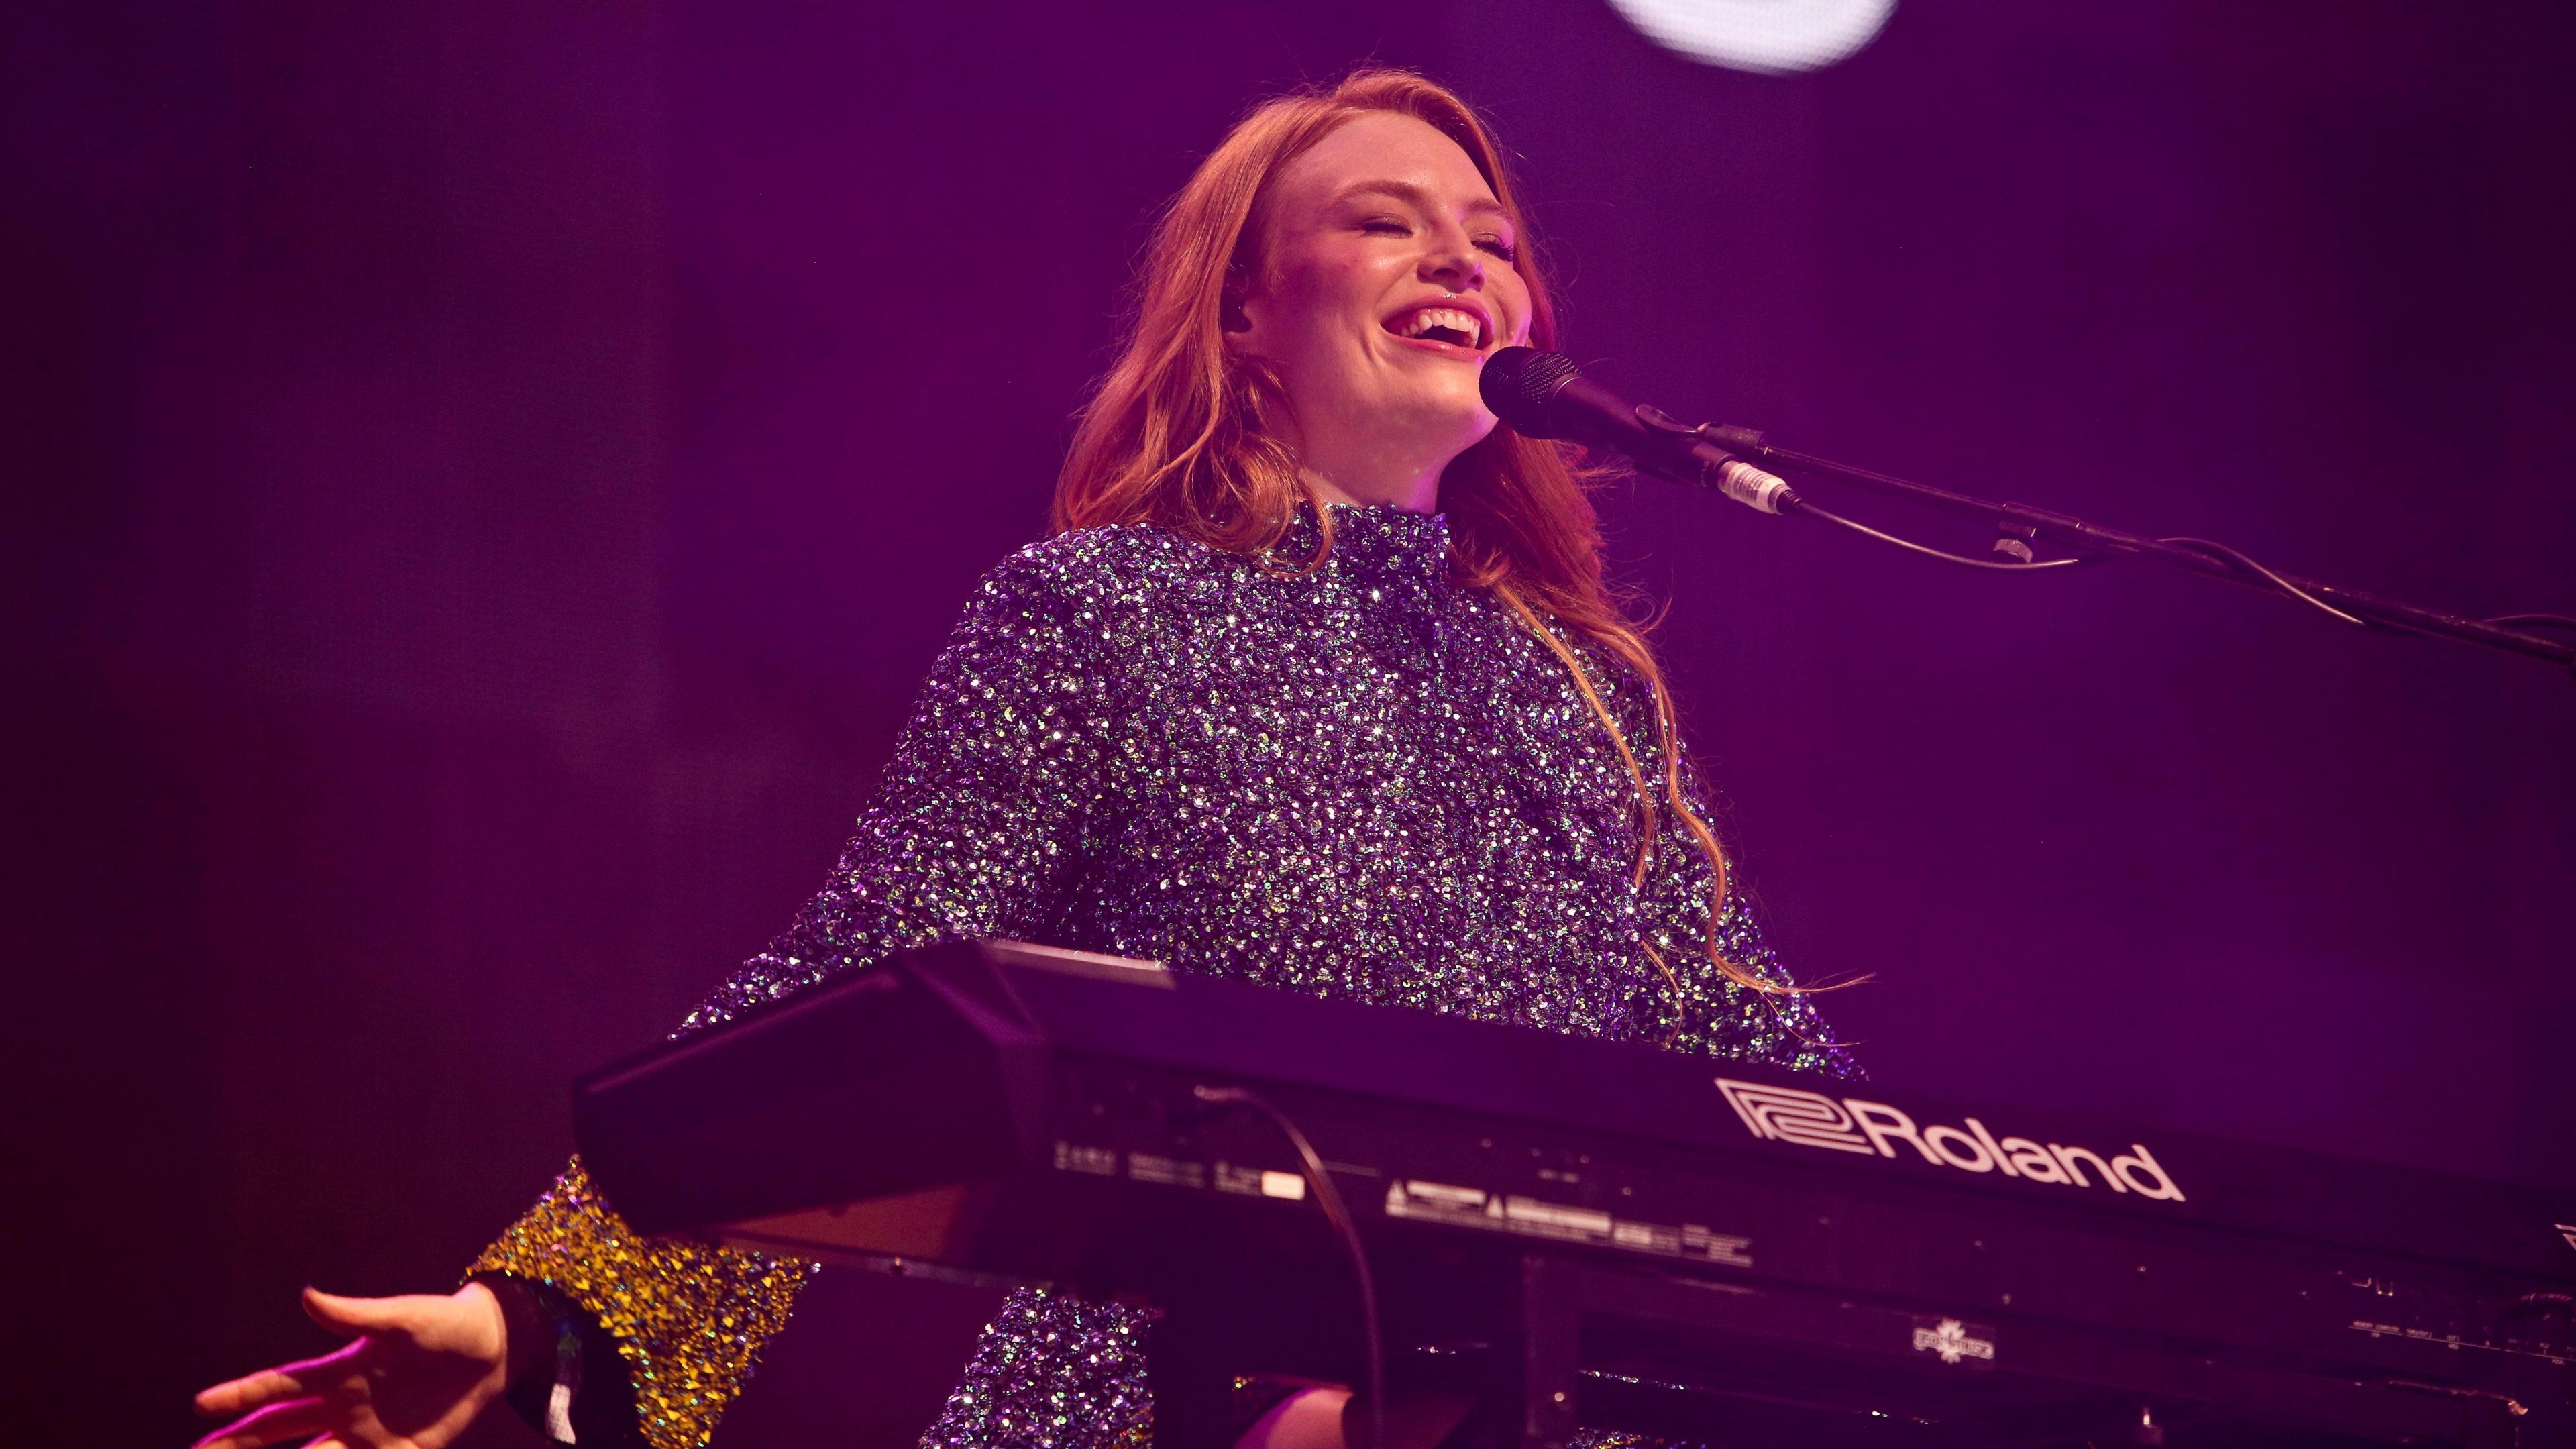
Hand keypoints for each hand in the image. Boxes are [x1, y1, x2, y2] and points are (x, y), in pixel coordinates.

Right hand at [192, 1283, 509, 1448]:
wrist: (494, 1348)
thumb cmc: (444, 1324)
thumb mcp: (401, 1319)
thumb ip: (355, 1315)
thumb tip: (307, 1296)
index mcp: (338, 1372)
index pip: (277, 1386)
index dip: (239, 1395)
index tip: (200, 1404)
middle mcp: (343, 1407)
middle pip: (277, 1429)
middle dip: (235, 1443)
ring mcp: (368, 1433)